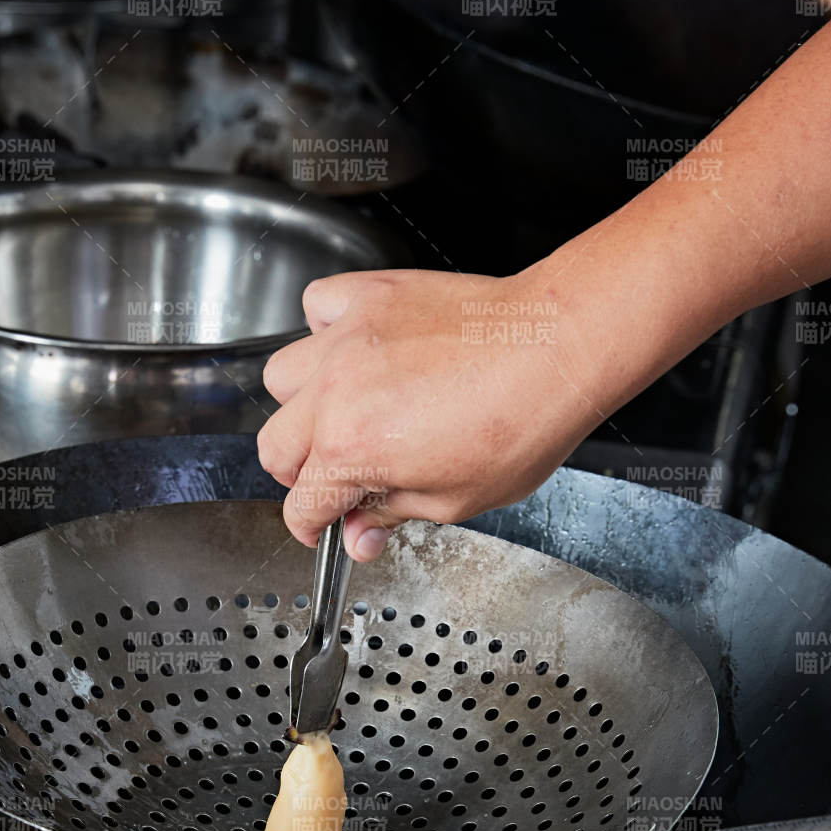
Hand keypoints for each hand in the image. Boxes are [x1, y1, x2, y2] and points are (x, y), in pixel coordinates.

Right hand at [257, 266, 605, 559]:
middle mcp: (335, 393)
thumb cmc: (520, 422)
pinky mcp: (369, 296)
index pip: (301, 505)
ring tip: (342, 411)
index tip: (324, 528)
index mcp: (351, 451)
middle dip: (300, 475)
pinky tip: (354, 349)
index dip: (312, 528)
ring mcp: (346, 339)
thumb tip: (361, 534)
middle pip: (274, 448)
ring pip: (281, 377)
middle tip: (336, 478)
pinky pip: (315, 307)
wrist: (556, 347)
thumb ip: (392, 514)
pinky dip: (324, 330)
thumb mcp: (455, 500)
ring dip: (301, 404)